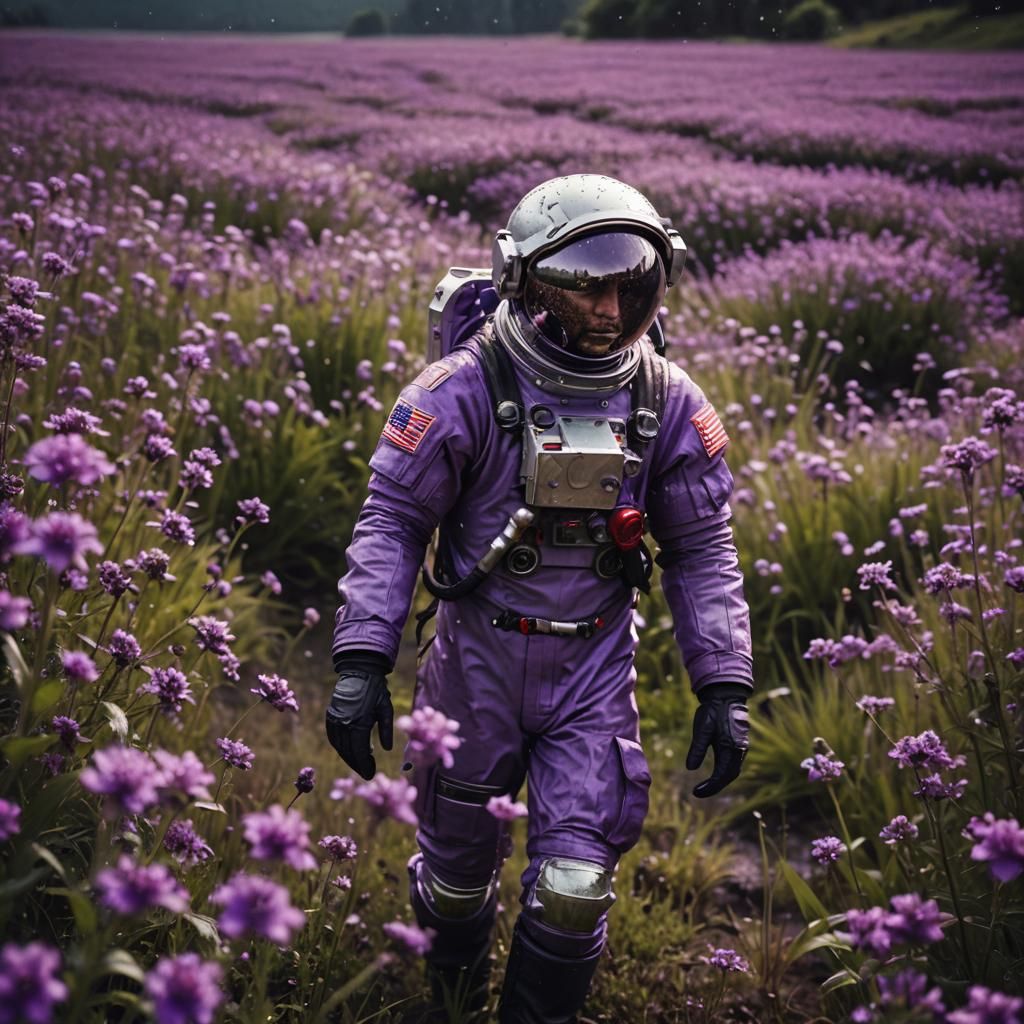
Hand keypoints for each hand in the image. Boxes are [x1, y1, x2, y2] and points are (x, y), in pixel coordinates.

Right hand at [325, 666, 393, 779]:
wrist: (358, 671)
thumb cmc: (376, 690)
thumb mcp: (386, 709)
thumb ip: (386, 730)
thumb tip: (386, 749)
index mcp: (358, 723)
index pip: (359, 753)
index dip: (365, 766)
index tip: (370, 774)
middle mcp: (344, 724)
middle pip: (348, 752)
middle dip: (357, 765)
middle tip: (366, 772)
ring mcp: (334, 720)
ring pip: (339, 746)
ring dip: (348, 757)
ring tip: (359, 763)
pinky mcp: (330, 716)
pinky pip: (333, 737)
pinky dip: (340, 747)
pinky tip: (348, 750)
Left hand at [685, 683, 749, 797]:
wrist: (726, 695)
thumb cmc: (713, 710)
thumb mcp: (702, 728)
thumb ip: (698, 748)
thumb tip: (690, 768)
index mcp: (731, 748)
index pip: (721, 775)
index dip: (710, 787)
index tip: (696, 792)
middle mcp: (739, 750)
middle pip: (729, 776)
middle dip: (715, 786)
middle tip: (699, 792)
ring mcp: (741, 747)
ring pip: (732, 770)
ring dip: (721, 780)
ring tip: (705, 786)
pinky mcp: (739, 743)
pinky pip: (733, 763)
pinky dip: (724, 771)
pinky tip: (714, 773)